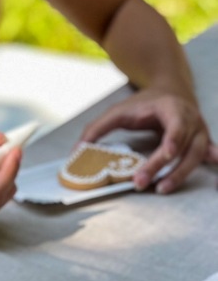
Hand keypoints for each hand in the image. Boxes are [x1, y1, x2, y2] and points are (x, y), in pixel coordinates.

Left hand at [80, 88, 215, 193]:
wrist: (170, 91)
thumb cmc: (144, 104)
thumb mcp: (118, 111)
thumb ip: (97, 129)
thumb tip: (77, 151)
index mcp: (172, 108)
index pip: (176, 126)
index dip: (173, 140)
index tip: (167, 153)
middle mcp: (191, 120)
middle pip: (184, 147)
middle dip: (166, 167)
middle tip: (144, 183)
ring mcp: (200, 132)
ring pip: (195, 156)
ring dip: (180, 174)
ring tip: (161, 189)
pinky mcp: (202, 142)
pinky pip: (208, 154)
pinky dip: (213, 160)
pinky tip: (215, 164)